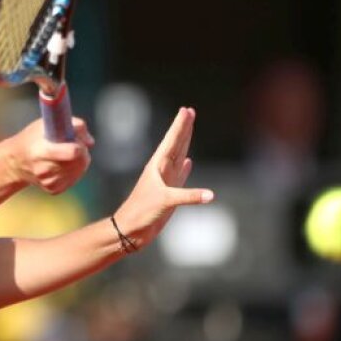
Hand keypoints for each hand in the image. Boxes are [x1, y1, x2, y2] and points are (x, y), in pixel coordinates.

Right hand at [6, 117, 93, 194]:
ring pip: (78, 171)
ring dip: (79, 161)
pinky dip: (73, 171)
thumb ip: (72, 125)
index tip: (76, 139)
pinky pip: (73, 179)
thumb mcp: (46, 123)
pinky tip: (63, 164)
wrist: (15, 162)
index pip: (72, 153)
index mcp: (41, 151)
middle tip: (76, 145)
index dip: (80, 145)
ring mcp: (48, 182)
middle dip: (82, 152)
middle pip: (79, 162)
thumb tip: (90, 142)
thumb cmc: (33, 138)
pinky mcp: (53, 190)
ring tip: (66, 153)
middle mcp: (44, 169)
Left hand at [113, 107, 212, 249]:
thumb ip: (187, 196)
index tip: (186, 110)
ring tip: (189, 130)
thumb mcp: (164, 201)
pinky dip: (185, 168)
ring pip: (178, 156)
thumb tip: (209, 195)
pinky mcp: (168, 194)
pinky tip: (188, 161)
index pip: (171, 141)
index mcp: (157, 167)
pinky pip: (180, 177)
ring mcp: (165, 182)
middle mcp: (161, 171)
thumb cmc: (141, 213)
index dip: (179, 125)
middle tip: (189, 111)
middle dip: (183, 128)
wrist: (131, 230)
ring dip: (185, 143)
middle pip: (176, 144)